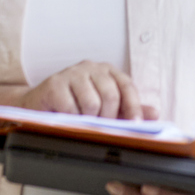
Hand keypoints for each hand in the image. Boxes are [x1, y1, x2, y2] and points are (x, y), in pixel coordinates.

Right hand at [22, 62, 155, 120]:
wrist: (39, 104)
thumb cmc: (74, 104)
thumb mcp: (104, 107)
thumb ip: (128, 108)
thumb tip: (154, 113)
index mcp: (106, 71)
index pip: (127, 85)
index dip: (134, 106)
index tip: (136, 125)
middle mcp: (91, 67)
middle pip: (111, 95)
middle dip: (109, 117)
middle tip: (102, 127)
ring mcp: (72, 73)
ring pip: (92, 103)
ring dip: (89, 119)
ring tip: (82, 121)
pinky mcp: (55, 83)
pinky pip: (72, 107)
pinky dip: (72, 118)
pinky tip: (67, 117)